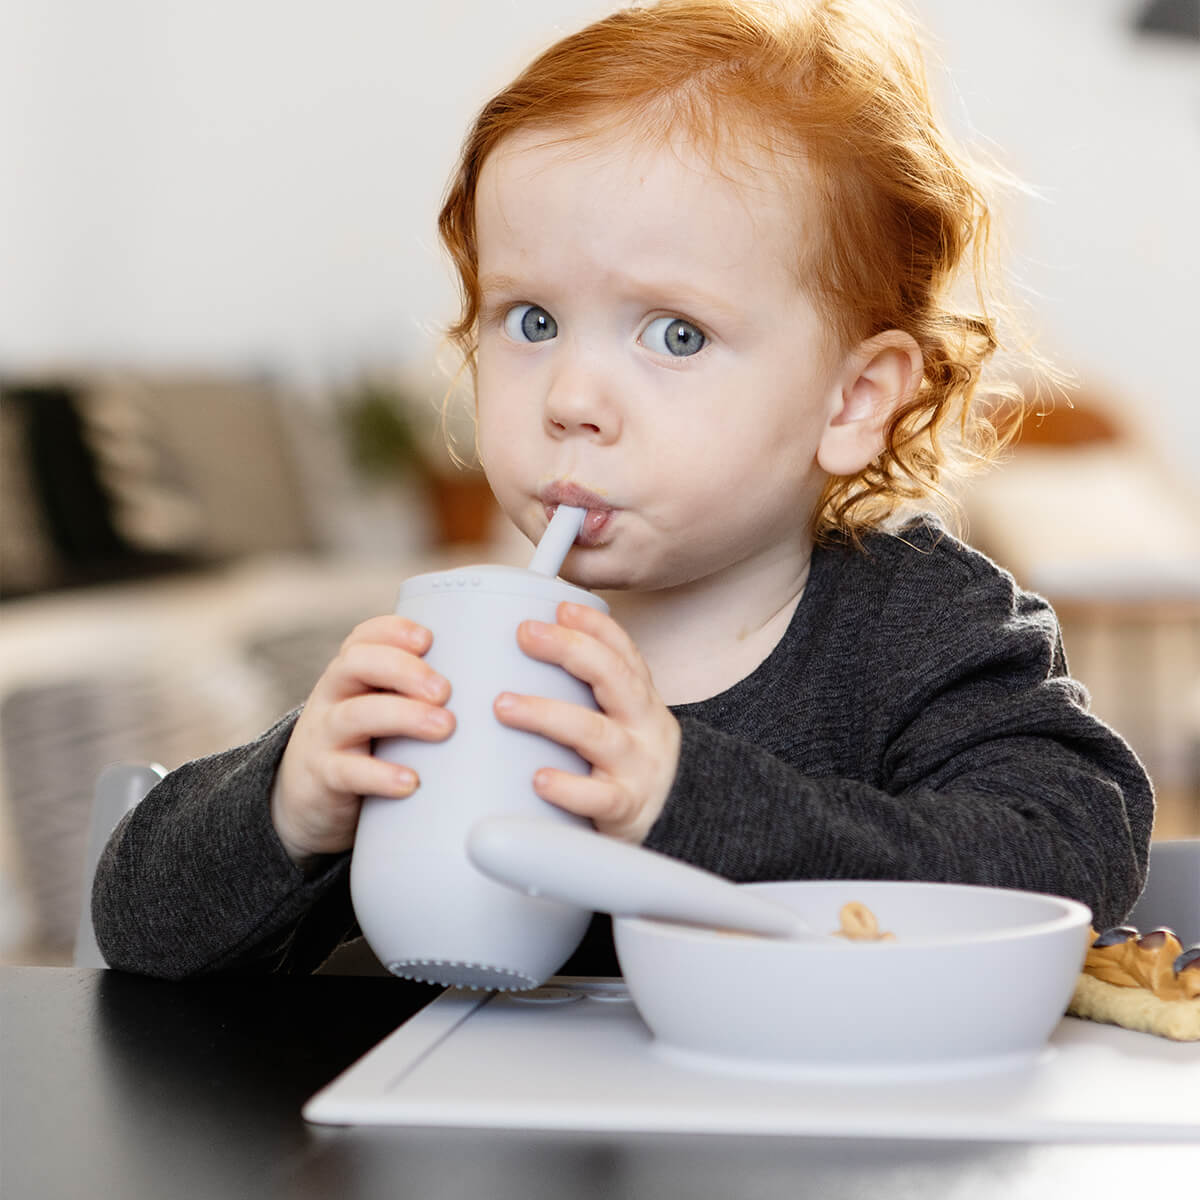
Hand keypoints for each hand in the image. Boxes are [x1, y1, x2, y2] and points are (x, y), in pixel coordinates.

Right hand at [271, 615, 454, 865]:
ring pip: (356, 714)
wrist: (308, 799)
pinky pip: (347, 772)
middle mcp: (334, 695)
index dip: (394, 631)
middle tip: (446, 690)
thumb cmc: (366, 744)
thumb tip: (503, 683)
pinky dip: (380, 775)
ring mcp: (324, 736)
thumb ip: (422, 693)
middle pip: (357, 663)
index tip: (429, 639)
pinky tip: (412, 781)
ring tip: (445, 726)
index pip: (364, 636)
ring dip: (404, 716)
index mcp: (352, 673)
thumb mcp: (383, 709)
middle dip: (405, 670)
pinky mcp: (324, 778)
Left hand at [493, 602, 680, 843]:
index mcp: (640, 701)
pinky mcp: (625, 809)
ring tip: (505, 705)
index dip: (595, 626)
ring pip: (595, 734)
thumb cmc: (633, 765)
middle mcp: (643, 726)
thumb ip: (589, 691)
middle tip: (525, 634)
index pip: (623, 652)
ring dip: (547, 714)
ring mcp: (636, 767)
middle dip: (570, 650)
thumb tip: (527, 651)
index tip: (561, 607)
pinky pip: (598, 797)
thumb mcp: (624, 720)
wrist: (682, 823)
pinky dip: (567, 787)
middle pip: (613, 678)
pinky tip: (539, 778)